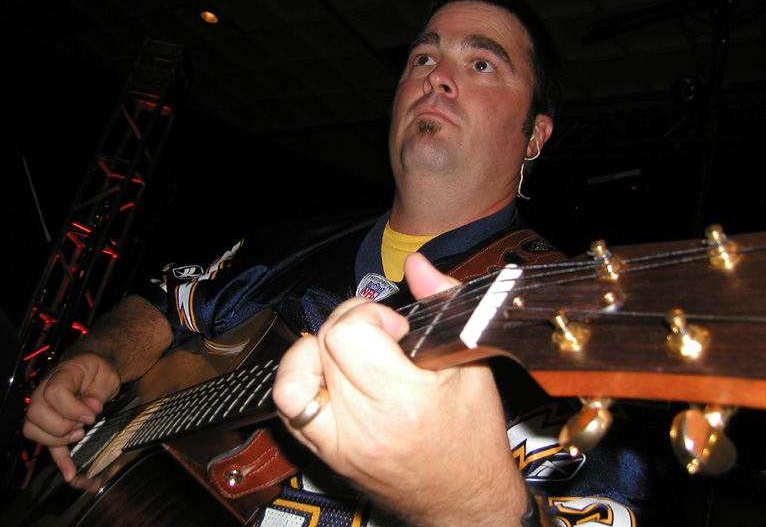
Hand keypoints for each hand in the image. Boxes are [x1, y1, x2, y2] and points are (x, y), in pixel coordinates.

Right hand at [23, 352, 120, 486]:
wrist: (90, 366)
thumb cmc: (97, 369)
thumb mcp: (106, 375)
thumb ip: (99, 391)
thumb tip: (92, 408)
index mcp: (62, 375)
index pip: (54, 392)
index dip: (72, 409)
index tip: (90, 416)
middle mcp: (44, 391)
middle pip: (36, 414)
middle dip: (62, 426)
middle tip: (83, 426)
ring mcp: (42, 407)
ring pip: (33, 430)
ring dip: (56, 439)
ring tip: (79, 435)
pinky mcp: (48, 423)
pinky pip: (45, 442)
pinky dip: (58, 459)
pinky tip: (70, 473)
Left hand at [273, 253, 528, 526]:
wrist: (465, 502)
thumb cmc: (473, 439)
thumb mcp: (473, 366)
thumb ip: (443, 305)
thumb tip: (417, 264)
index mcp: (403, 402)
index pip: (349, 334)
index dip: (370, 316)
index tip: (395, 329)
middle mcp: (363, 426)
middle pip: (322, 345)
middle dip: (349, 325)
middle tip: (378, 337)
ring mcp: (339, 444)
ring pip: (292, 377)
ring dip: (315, 352)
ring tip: (347, 355)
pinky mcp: (327, 455)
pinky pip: (290, 410)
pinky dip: (302, 381)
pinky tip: (331, 377)